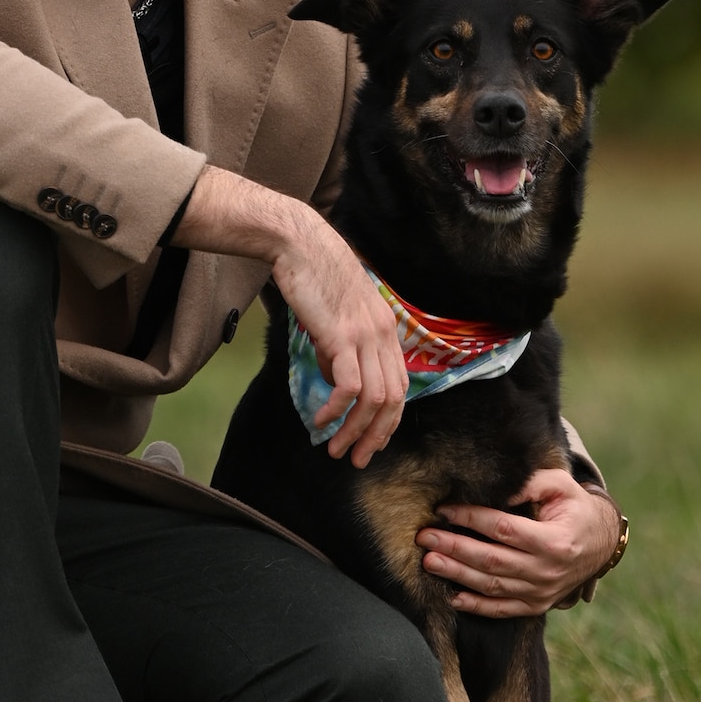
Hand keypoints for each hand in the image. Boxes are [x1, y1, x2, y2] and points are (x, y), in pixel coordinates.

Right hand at [170, 167, 404, 466]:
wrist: (301, 243)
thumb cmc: (314, 276)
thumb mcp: (338, 316)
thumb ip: (343, 349)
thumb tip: (338, 384)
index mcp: (387, 331)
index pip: (400, 388)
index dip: (387, 422)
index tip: (369, 443)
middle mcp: (384, 335)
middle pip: (392, 400)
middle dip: (374, 437)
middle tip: (355, 459)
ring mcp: (366, 335)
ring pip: (372, 399)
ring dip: (354, 431)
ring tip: (334, 448)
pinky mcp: (342, 334)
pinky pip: (348, 386)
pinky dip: (336, 410)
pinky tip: (319, 420)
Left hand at [415, 467, 621, 616]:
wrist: (602, 543)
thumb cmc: (576, 508)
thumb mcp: (560, 487)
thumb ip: (529, 483)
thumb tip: (497, 486)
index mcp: (555, 541)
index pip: (503, 528)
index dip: (471, 518)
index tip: (444, 509)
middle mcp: (547, 571)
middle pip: (491, 560)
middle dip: (454, 548)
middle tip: (425, 538)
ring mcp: (542, 592)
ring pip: (492, 585)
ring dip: (457, 575)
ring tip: (429, 562)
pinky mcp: (536, 605)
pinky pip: (502, 610)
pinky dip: (476, 606)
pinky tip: (452, 597)